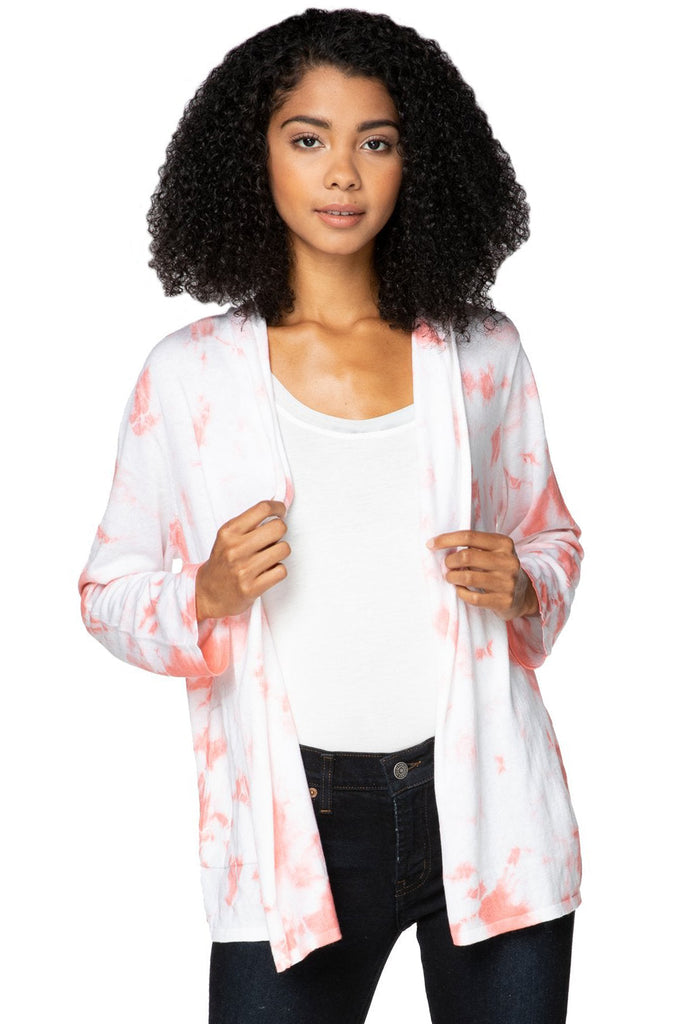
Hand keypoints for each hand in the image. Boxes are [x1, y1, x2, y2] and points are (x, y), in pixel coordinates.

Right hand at [195, 500, 289, 620]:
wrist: (208, 594)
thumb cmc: (223, 562)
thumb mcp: (227, 537)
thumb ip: (249, 524)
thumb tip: (278, 510)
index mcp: (228, 532)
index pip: (262, 508)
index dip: (278, 508)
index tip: (281, 512)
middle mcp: (235, 549)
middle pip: (278, 527)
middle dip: (280, 532)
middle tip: (273, 538)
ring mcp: (243, 570)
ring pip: (284, 549)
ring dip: (280, 552)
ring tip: (268, 557)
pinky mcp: (252, 588)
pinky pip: (281, 571)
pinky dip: (278, 570)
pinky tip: (267, 571)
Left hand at [426, 530, 538, 620]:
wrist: (524, 594)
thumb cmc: (499, 569)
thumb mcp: (494, 552)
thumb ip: (474, 547)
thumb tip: (440, 545)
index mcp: (504, 544)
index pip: (469, 537)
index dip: (446, 539)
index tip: (430, 544)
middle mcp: (508, 561)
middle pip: (467, 556)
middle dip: (449, 561)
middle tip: (446, 565)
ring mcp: (507, 582)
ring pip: (468, 577)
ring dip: (452, 577)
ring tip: (451, 577)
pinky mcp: (504, 600)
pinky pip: (473, 598)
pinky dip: (461, 593)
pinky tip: (460, 590)